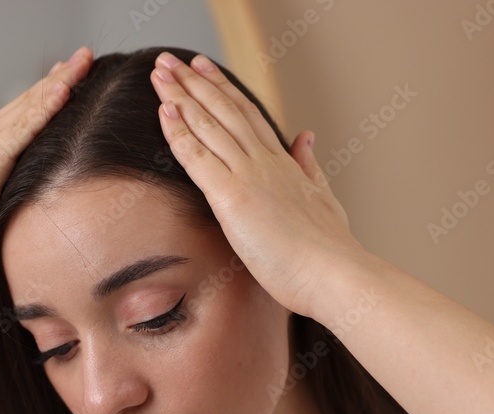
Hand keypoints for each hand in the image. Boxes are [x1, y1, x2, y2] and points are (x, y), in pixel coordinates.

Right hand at [0, 46, 92, 290]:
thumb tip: (16, 208)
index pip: (16, 119)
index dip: (42, 97)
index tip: (67, 78)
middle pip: (24, 105)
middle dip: (56, 78)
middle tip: (85, 55)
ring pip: (25, 110)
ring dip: (57, 83)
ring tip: (84, 60)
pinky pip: (20, 132)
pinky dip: (43, 109)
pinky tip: (63, 91)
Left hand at [149, 51, 368, 318]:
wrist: (334, 273)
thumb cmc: (328, 251)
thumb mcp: (323, 198)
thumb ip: (309, 166)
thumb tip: (305, 137)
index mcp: (284, 163)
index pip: (246, 116)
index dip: (222, 89)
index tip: (202, 69)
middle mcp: (265, 161)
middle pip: (224, 110)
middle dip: (194, 83)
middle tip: (169, 60)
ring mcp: (249, 175)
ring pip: (209, 125)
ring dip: (180, 96)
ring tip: (159, 72)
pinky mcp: (233, 197)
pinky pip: (198, 157)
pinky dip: (179, 132)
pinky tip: (164, 111)